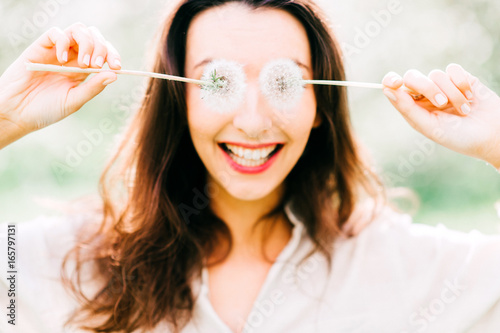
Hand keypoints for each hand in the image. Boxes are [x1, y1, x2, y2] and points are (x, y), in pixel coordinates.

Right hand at [0, 23, 120, 144]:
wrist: (18, 113)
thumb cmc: (46, 110)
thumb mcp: (74, 101)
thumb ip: (93, 87)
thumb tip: (114, 75)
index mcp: (84, 70)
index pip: (104, 53)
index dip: (113, 55)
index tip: (117, 67)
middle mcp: (73, 57)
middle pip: (94, 37)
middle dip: (102, 48)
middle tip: (97, 65)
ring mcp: (57, 51)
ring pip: (78, 30)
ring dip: (87, 43)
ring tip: (83, 63)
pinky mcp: (40, 47)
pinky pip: (56, 33)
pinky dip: (63, 42)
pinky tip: (61, 61)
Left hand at [382, 64, 499, 169]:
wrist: (493, 135)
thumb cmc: (458, 137)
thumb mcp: (430, 126)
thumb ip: (407, 108)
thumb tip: (387, 90)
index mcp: (413, 107)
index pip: (394, 87)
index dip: (391, 80)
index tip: (395, 81)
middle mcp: (425, 95)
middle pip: (413, 76)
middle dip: (427, 87)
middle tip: (442, 103)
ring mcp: (443, 85)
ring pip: (436, 74)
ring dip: (451, 93)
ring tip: (463, 111)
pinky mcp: (461, 78)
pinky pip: (454, 69)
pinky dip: (462, 84)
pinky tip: (470, 98)